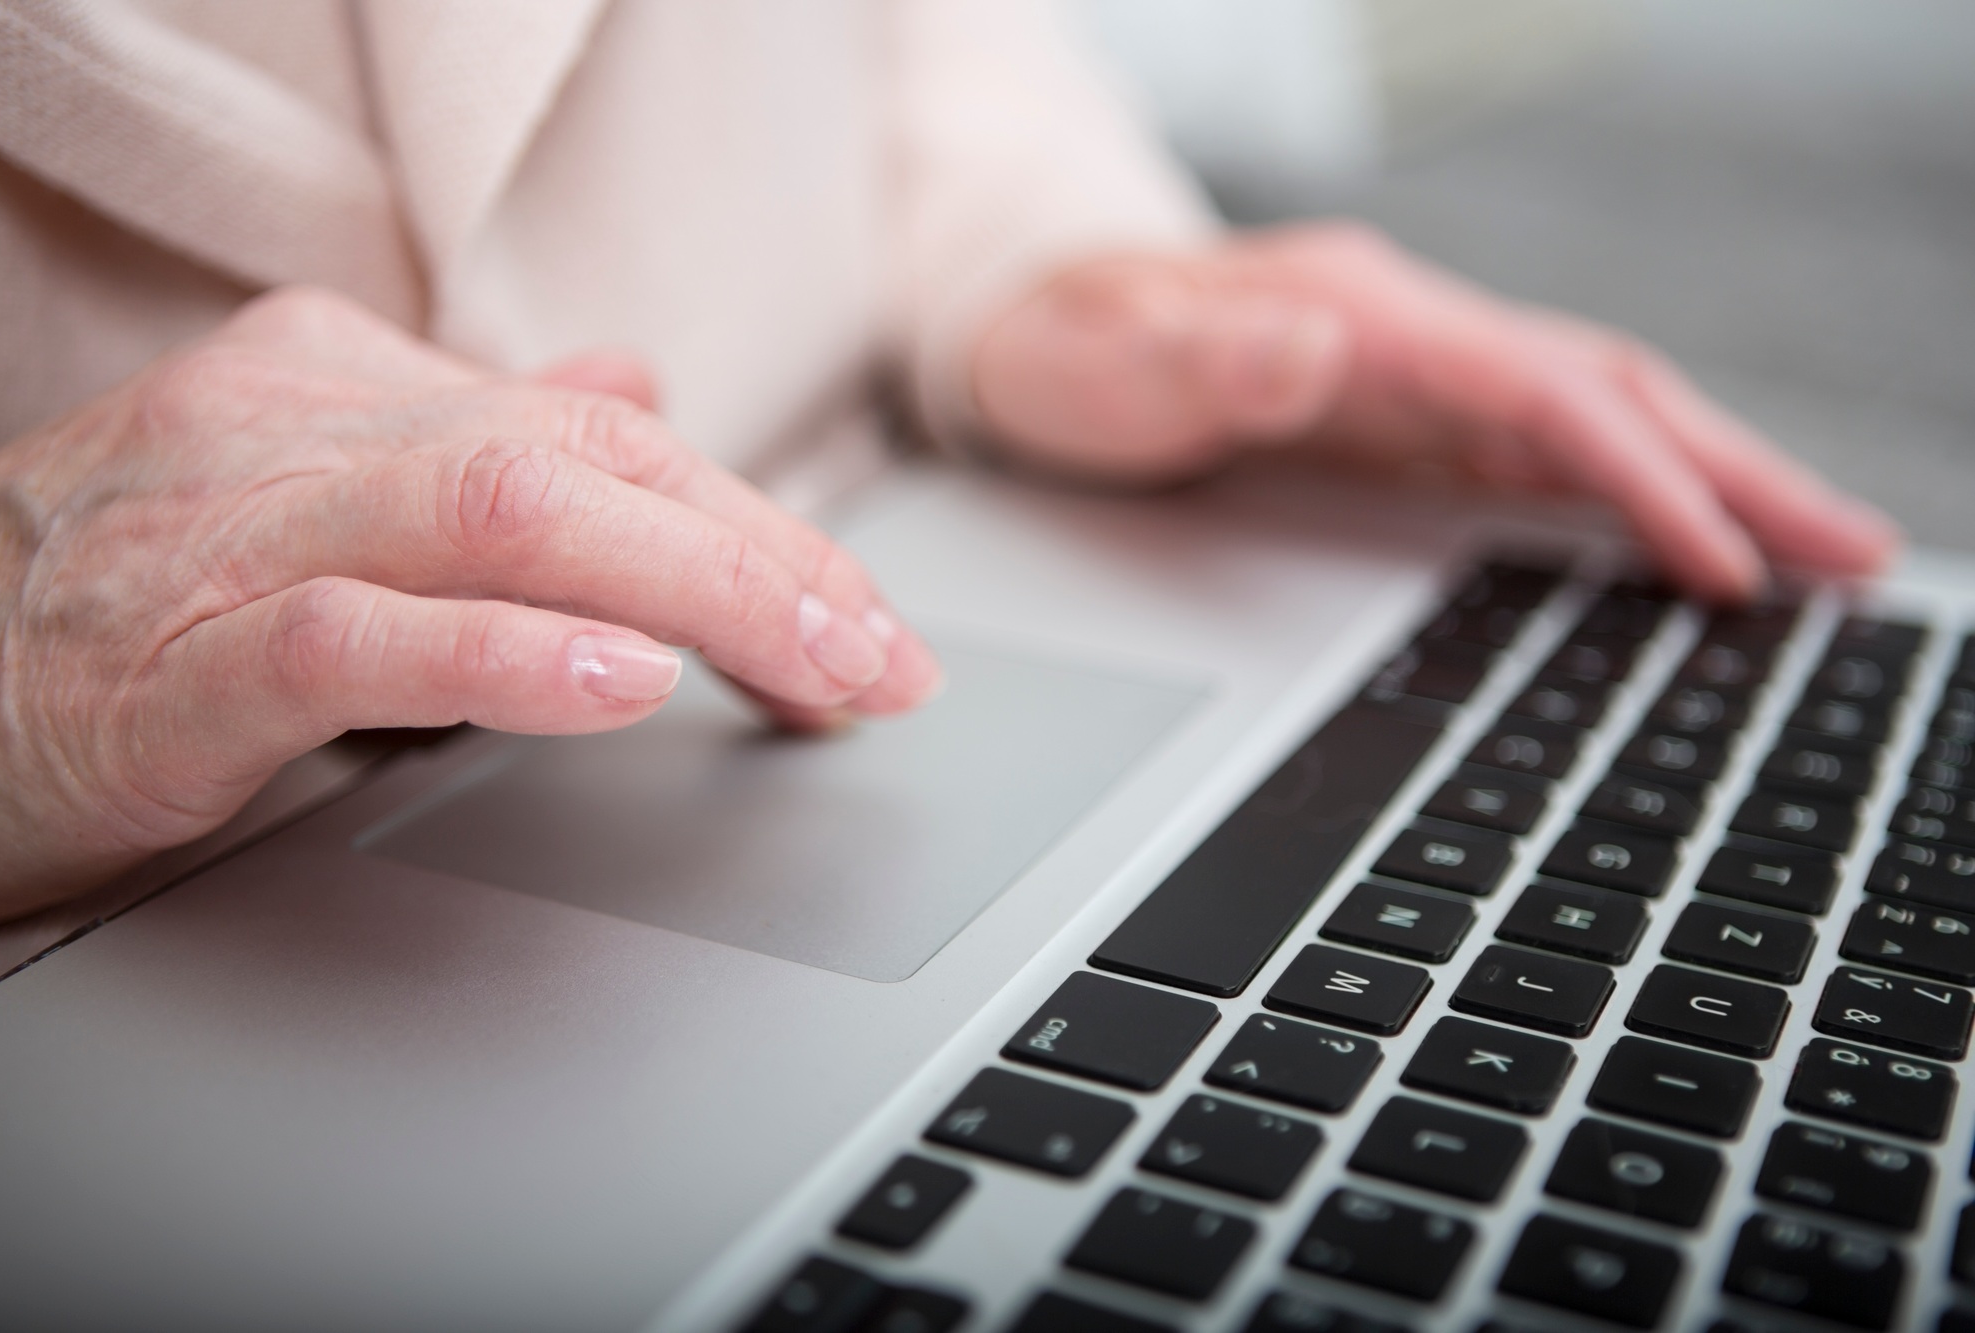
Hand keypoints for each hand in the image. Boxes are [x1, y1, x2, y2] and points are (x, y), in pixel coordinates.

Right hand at [0, 288, 939, 922]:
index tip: (865, 624)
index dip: (760, 533)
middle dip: (764, 563)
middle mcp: (298, 430)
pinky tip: (619, 686)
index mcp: (343, 386)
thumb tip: (628, 397)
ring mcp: (227, 533)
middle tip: (881, 659)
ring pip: (501, 517)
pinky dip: (502, 660)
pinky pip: (352, 637)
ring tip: (814, 665)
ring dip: (690, 596)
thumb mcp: (318, 503)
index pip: (607, 440)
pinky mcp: (163, 660)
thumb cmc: (115, 606)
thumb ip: (476, 449)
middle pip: (585, 465)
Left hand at [971, 223, 1897, 599]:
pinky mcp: (1407, 410)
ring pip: (1595, 417)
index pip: (1539, 392)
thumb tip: (1322, 347)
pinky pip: (1546, 447)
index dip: (1637, 475)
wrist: (1029, 325)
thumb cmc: (1060, 351)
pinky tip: (1680, 538)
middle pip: (1607, 392)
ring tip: (1812, 555)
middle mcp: (1408, 333)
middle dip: (1733, 473)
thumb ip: (1203, 365)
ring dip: (1707, 481)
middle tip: (1854, 557)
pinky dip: (1630, 490)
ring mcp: (1415, 370)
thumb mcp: (1101, 369)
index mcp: (1360, 318)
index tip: (1719, 559)